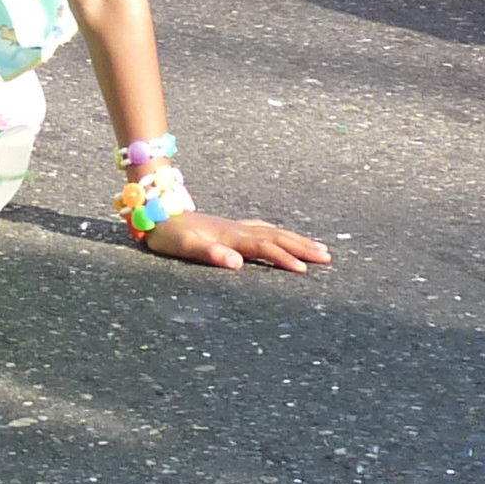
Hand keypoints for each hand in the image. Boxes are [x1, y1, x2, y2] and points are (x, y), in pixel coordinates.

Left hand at [142, 210, 329, 272]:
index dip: (284, 258)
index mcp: (230, 237)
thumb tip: (237, 263)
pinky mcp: (231, 227)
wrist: (157, 212)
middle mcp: (238, 229)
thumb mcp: (185, 248)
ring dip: (297, 240)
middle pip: (277, 236)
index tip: (304, 271)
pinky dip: (280, 233)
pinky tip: (284, 236)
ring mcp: (236, 226)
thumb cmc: (169, 235)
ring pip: (274, 231)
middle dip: (302, 247)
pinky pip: (265, 229)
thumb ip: (210, 254)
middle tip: (328, 257)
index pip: (264, 248)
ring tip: (319, 248)